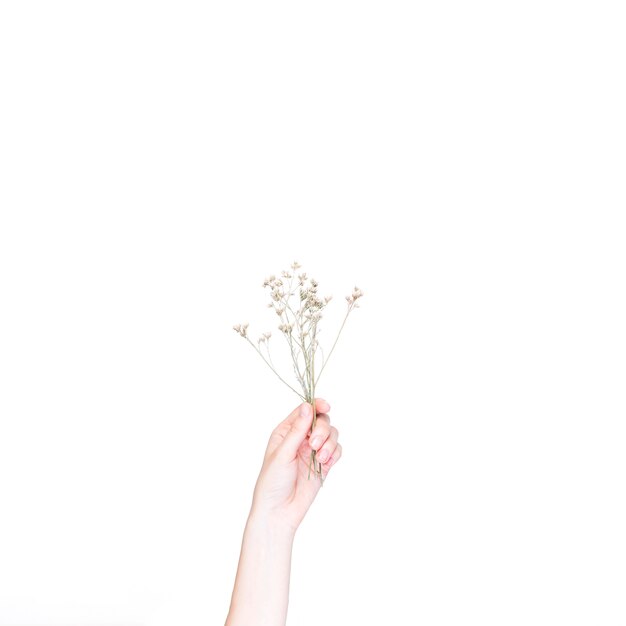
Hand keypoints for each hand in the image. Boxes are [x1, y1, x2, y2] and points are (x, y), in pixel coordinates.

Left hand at [250, 398, 341, 532]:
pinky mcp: (323, 465)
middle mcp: (301, 439)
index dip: (317, 406)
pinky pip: (336, 451)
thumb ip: (297, 430)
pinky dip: (334, 454)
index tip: (326, 406)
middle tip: (315, 445)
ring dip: (330, 443)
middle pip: (322, 421)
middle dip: (323, 430)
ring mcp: (313, 452)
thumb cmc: (272, 482)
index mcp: (286, 432)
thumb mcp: (282, 453)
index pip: (305, 411)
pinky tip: (325, 463)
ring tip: (321, 457)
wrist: (279, 511)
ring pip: (332, 435)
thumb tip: (307, 406)